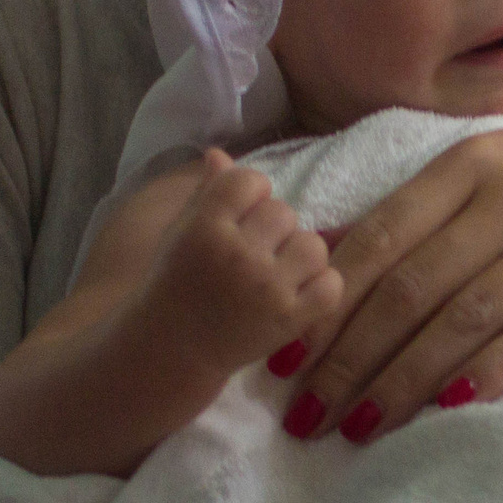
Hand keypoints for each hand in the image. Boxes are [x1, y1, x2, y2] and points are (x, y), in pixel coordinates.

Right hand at [137, 149, 341, 375]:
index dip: (251, 195)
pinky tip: (298, 293)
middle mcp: (238, 253)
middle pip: (284, 211)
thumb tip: (220, 154)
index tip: (240, 217)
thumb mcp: (181, 233)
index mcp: (205, 226)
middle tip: (255, 252)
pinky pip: (332, 284)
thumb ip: (206, 193)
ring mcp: (267, 287)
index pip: (250, 180)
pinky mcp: (291, 318)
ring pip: (313, 244)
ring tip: (277, 272)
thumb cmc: (175, 284)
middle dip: (273, 228)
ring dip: (300, 256)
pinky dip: (321, 287)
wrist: (170, 348)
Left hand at [277, 117, 502, 438]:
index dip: (324, 303)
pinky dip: (487, 374)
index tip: (281, 358)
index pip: (381, 236)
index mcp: (481, 159)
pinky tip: (449, 408)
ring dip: (402, 381)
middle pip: (410, 286)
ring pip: (463, 317)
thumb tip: (332, 248)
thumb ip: (441, 205)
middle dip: (349, 358)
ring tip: (360, 428)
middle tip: (306, 415)